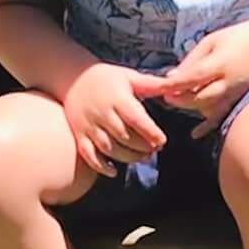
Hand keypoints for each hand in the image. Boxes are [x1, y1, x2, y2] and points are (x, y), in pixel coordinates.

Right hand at [61, 62, 170, 177]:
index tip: (162, 141)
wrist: (72, 77)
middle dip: (142, 146)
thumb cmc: (107, 78)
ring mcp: (89, 126)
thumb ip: (152, 84)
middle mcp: (102, 113)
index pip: (135, 118)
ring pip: (108, 148)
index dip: (150, 132)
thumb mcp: (129, 76)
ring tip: (142, 157)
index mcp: (117, 98)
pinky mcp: (79, 135)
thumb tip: (176, 84)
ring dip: (127, 157)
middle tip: (155, 149)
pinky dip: (100, 166)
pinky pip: (88, 154)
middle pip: (124, 136)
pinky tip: (114, 172)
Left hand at [159, 22, 248, 137]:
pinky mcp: (240, 99)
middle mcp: (228, 82)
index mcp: (220, 63)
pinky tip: (195, 134)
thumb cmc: (238, 37)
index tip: (161, 87)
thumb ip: (192, 59)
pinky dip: (208, 126)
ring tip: (178, 101)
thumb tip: (171, 76)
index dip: (175, 84)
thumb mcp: (212, 41)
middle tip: (166, 97)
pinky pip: (223, 115)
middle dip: (181, 98)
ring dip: (191, 106)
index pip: (193, 77)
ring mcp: (235, 93)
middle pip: (200, 97)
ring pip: (208, 107)